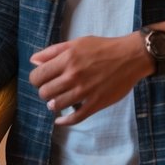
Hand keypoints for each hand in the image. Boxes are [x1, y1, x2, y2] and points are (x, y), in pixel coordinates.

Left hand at [29, 33, 148, 125]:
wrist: (130, 56)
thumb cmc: (102, 47)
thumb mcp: (76, 43)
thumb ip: (52, 52)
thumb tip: (33, 61)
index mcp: (66, 59)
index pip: (38, 76)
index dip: (36, 79)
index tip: (42, 80)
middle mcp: (73, 76)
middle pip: (44, 92)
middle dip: (44, 92)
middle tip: (51, 90)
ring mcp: (85, 91)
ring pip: (56, 105)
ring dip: (53, 105)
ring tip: (57, 101)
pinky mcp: (96, 103)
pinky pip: (75, 118)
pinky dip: (64, 121)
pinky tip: (60, 120)